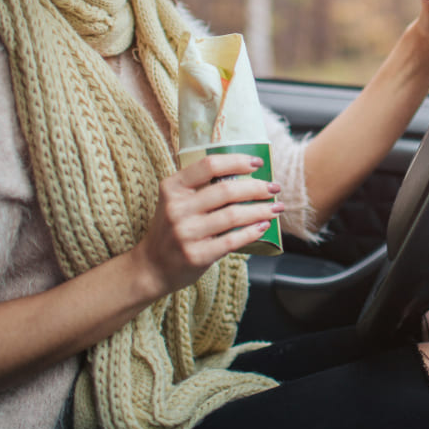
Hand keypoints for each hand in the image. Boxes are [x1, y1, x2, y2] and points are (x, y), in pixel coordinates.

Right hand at [133, 153, 283, 295]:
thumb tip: (246, 175)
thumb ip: (201, 187)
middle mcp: (177, 208)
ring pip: (233, 215)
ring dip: (261, 210)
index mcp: (172, 187)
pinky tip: (264, 226)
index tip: (258, 163)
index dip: (237, 161)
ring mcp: (186, 233)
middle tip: (274, 187)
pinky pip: (232, 240)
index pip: (209, 165)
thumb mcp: (176, 201)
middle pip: (226, 190)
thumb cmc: (172, 229)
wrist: (152, 267)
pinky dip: (252, 232)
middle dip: (257, 187)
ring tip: (276, 207)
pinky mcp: (196, 255)